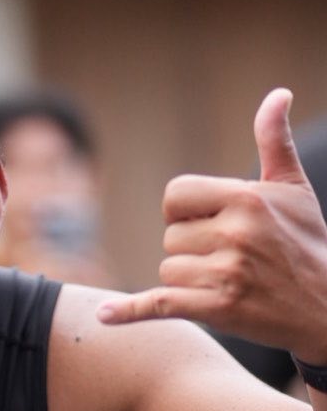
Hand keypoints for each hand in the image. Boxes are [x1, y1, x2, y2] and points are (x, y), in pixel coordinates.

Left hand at [97, 90, 326, 358]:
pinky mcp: (218, 309)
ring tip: (230, 282)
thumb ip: (274, 141)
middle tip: (231, 259)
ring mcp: (226, 273)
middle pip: (170, 236)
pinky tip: (103, 316)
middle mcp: (235, 233)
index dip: (185, 212)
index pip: (174, 195)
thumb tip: (278, 94)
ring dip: (188, 279)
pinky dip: (129, 311)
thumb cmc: (306, 242)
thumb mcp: (293, 188)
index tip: (213, 224)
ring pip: (168, 270)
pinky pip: (159, 303)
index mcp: (246, 198)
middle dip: (192, 248)